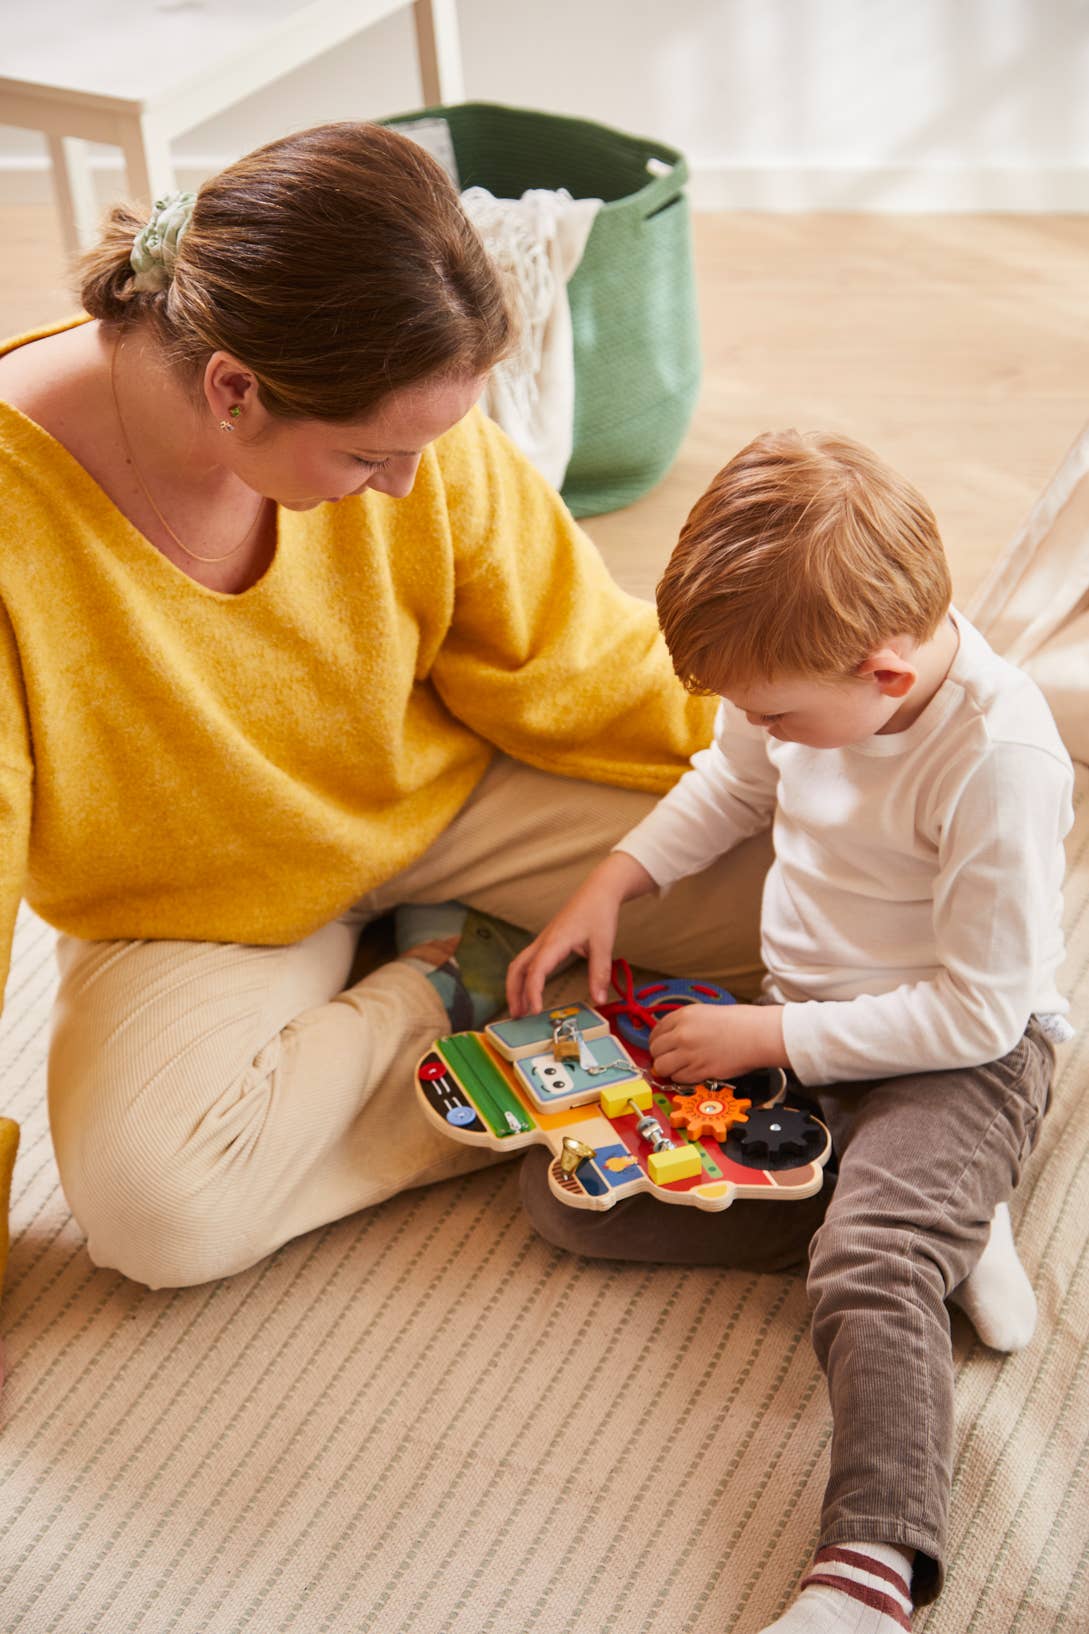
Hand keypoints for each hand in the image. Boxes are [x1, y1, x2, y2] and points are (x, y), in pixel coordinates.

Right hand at [505, 851, 655, 1015]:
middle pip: (517, 968)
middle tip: (517, 1017)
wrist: (598, 891)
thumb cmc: (599, 914)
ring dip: (516, 987)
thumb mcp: (603, 944)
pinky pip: (528, 962)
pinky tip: (532, 991)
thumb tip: (598, 1000)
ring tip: (521, 1010)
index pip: (536, 971)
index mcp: (555, 942)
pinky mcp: (547, 942)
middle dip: (513, 992)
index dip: (533, 992)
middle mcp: (543, 942)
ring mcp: (543, 941)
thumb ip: (600, 973)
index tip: (535, 1012)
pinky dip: (524, 978)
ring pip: (519, 965)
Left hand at [649, 1003, 787, 1083]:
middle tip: (670, 1059)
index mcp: (683, 1016)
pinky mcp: (699, 1070)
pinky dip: (683, 1078)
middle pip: (655, 1050)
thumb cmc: (739, 1023)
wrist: (757, 1034)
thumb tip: (670, 1038)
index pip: (656, 1032)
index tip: (661, 1047)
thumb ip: (685, 1024)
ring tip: (680, 1067)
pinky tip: (693, 1072)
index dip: (657, 1042)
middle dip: (661, 1056)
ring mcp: (689, 1053)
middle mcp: (682, 1034)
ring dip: (669, 1069)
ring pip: (662, 1067)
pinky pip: (679, 1078)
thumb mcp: (705, 1013)